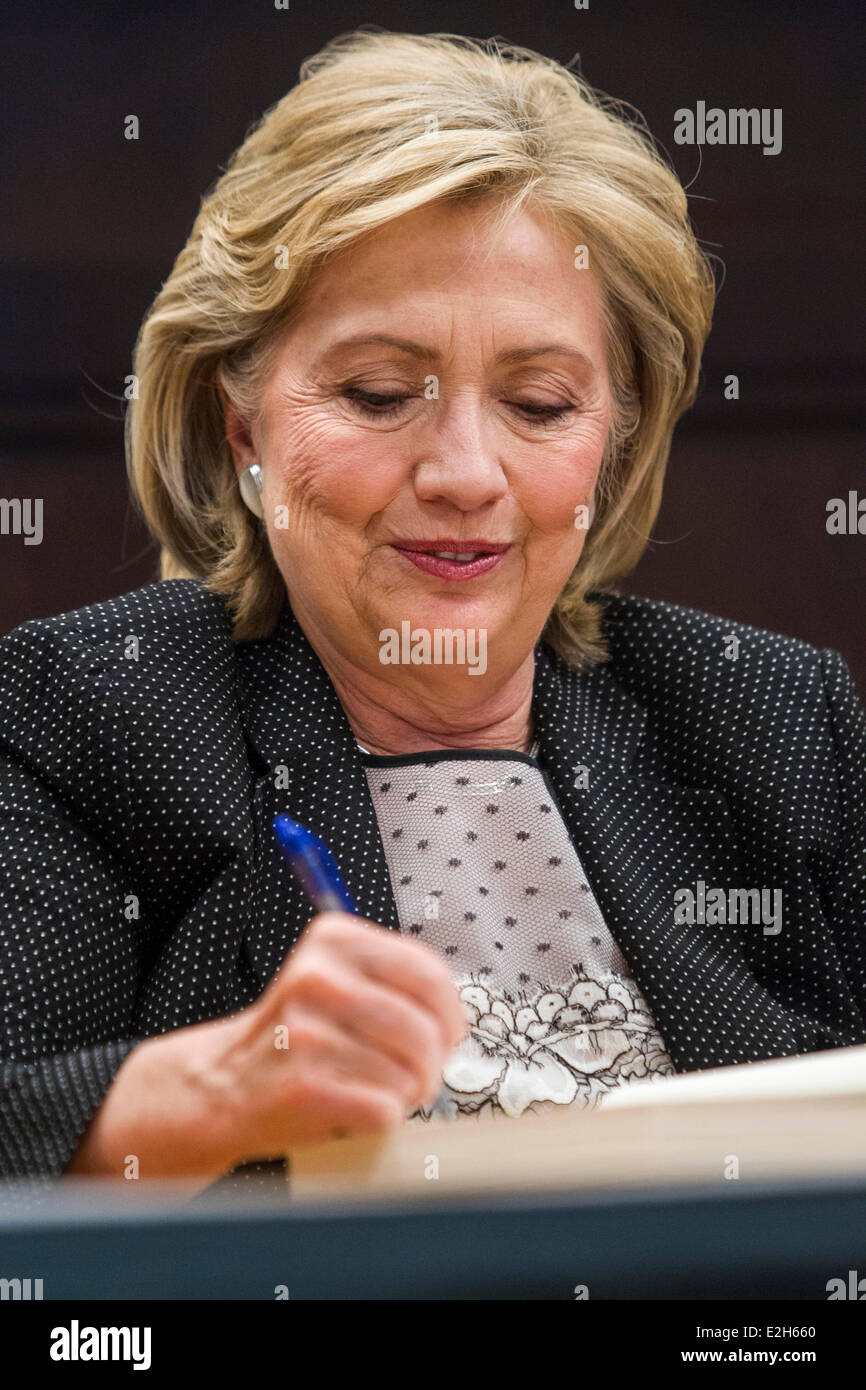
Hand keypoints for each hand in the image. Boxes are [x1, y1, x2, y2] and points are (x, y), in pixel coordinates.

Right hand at [208, 910, 467, 1162]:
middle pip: (423, 1029)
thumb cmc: (298, 1036)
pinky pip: (385, 1108)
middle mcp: (317, 977)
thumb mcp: (337, 979)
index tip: (449, 1033)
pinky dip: (383, 1117)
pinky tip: (357, 1106)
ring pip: (408, 1073)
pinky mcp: (303, 1086)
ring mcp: (306, 1032)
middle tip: (419, 1073)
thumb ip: (396, 981)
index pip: (428, 973)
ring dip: (406, 1092)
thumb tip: (457, 1015)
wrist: (226, 1083)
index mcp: (333, 939)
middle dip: (433, 1062)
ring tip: (379, 1088)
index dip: (451, 1013)